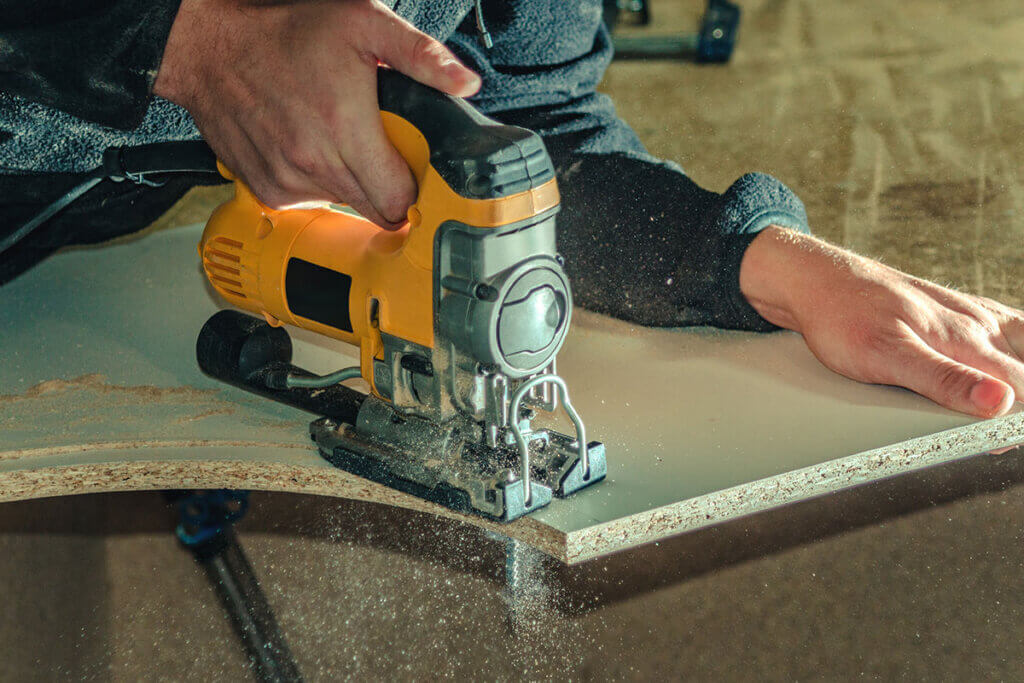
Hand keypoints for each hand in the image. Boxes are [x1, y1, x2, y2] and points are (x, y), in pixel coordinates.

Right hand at [154, 0, 480, 226]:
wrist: (210, 49)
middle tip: (382, 151)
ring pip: (344, 207)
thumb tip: (466, 81)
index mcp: (345, 131)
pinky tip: (309, 147)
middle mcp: (315, 164)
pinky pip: (311, 204)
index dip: (414, 188)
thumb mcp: (362, 24)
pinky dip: (318, 184)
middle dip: (387, 188)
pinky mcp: (267, 192)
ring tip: (339, 139)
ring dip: (352, 184)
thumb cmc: (283, 34)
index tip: (413, 169)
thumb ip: (420, 55)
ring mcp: (288, 183)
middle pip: (376, 211)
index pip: (400, 200)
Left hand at [740, 227, 1023, 417]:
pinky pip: (1007, 329)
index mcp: (967, 338)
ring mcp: (970, 313)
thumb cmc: (842, 317)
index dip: (1015, 424)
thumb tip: (999, 401)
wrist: (815, 279)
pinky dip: (1017, 350)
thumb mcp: (885, 357)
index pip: (1020, 390)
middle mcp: (977, 323)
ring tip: (1010, 408)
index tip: (1002, 444)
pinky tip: (1010, 363)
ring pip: (1023, 346)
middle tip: (1000, 437)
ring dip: (1021, 375)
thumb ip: (943, 379)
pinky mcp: (958, 309)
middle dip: (1019, 406)